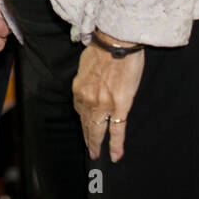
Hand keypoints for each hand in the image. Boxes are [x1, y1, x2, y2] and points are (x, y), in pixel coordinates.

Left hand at [73, 32, 144, 161]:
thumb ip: (87, 80)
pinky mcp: (120, 105)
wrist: (116, 43)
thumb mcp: (86, 65)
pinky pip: (117, 130)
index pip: (79, 109)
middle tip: (90, 152)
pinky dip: (115, 144)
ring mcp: (103, 104)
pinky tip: (115, 155)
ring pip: (98, 129)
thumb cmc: (104, 50)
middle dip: (88, 138)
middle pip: (86, 123)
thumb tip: (91, 85)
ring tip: (97, 154)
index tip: (85, 126)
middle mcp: (87, 99)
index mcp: (79, 89)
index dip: (83, 119)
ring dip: (97, 143)